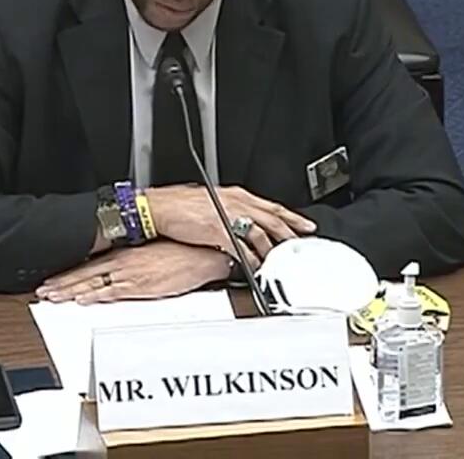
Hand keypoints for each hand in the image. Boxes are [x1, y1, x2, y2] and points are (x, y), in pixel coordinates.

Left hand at [34, 241, 236, 304]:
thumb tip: (120, 270)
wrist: (201, 254)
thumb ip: (132, 264)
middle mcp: (122, 263)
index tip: (52, 281)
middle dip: (62, 284)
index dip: (68, 275)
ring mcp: (129, 274)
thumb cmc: (181, 253)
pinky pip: (112, 292)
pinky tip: (81, 300)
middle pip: (84, 275)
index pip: (89, 265)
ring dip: (70, 291)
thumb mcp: (151, 255)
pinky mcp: (140, 286)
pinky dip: (94, 296)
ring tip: (53, 297)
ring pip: (93, 283)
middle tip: (43, 292)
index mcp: (124, 254)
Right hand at [144, 184, 315, 258]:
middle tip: (304, 245)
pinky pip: (241, 248)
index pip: (271, 206)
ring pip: (261, 234)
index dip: (291, 217)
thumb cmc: (178, 205)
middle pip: (273, 219)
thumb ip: (229, 210)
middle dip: (291, 233)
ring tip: (282, 262)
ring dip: (273, 250)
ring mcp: (229, 217)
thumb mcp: (210, 201)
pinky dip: (251, 260)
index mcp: (236, 195)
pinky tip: (257, 268)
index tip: (305, 226)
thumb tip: (238, 221)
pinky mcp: (219, 231)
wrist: (158, 207)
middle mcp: (236, 203)